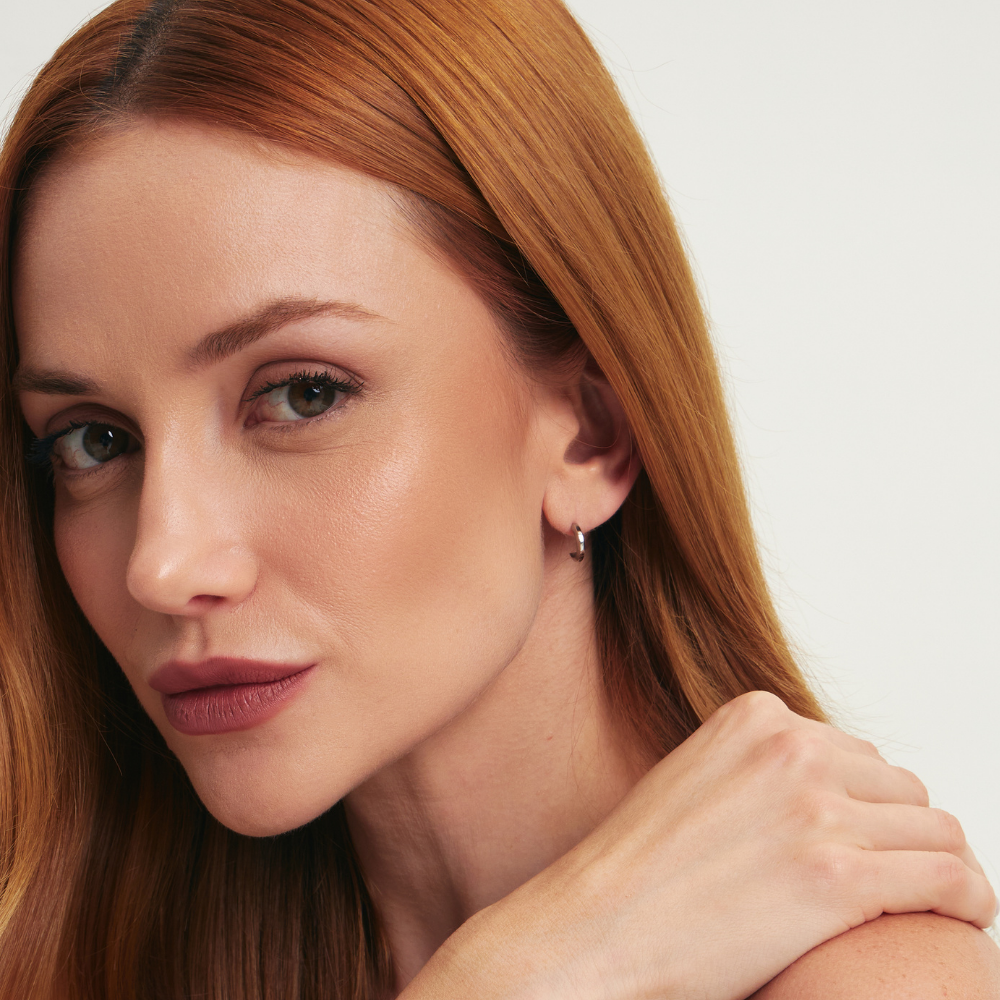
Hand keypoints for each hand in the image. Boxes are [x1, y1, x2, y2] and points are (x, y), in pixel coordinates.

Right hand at [404, 691, 995, 999]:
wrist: (596, 927)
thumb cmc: (638, 869)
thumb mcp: (698, 780)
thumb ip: (760, 770)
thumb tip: (830, 792)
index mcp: (756, 716)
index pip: (857, 753)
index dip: (867, 808)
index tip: (864, 844)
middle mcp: (791, 747)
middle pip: (900, 787)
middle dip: (898, 835)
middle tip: (886, 881)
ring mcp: (815, 807)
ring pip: (935, 827)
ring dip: (936, 866)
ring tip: (925, 901)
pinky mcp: (838, 875)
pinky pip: (950, 876)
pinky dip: (969, 896)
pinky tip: (963, 915)